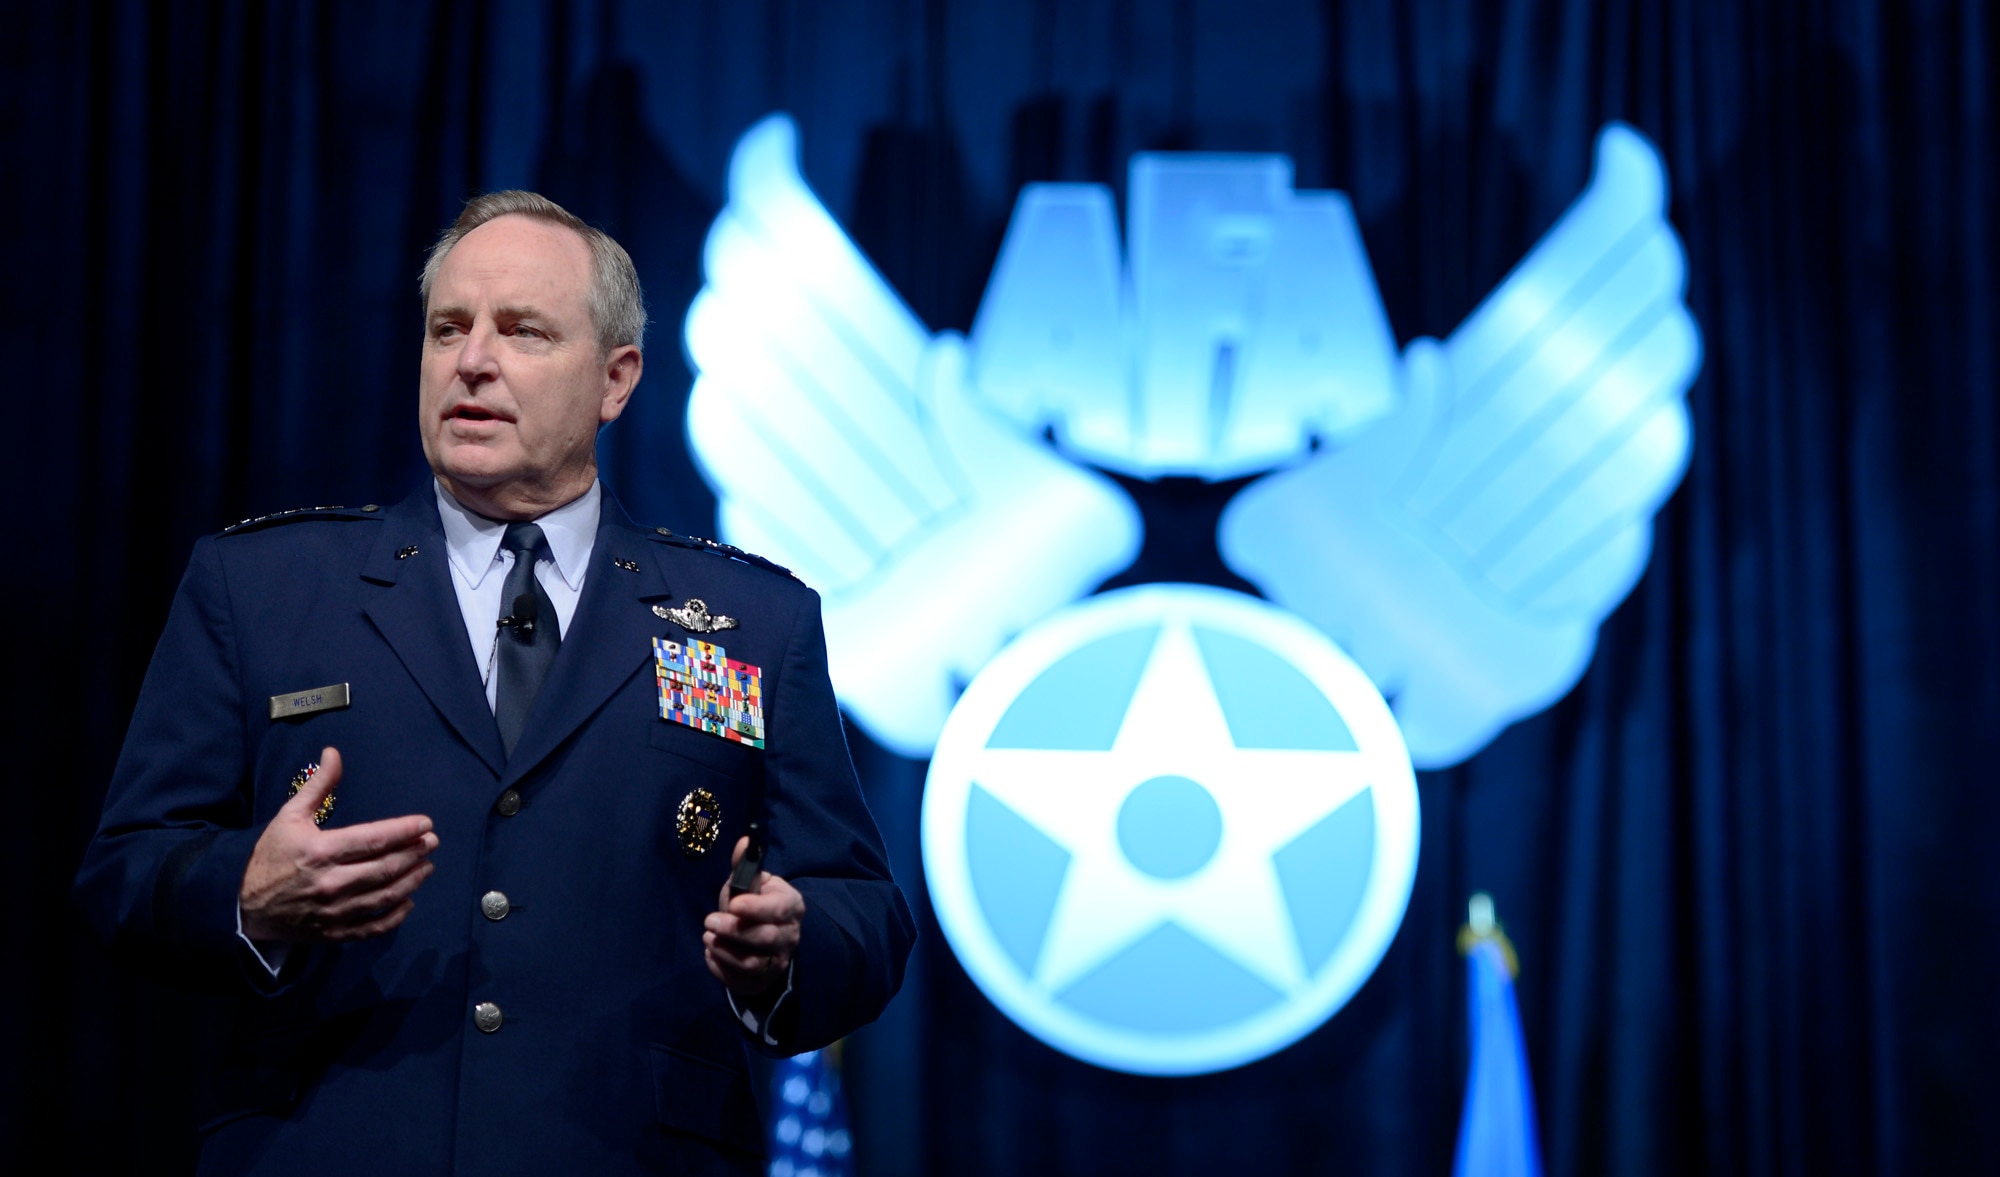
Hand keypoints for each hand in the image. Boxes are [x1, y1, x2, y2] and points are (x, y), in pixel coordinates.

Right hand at [238, 747, 438, 942]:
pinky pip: (373, 928)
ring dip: (412, 880)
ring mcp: (334, 911)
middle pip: (385, 867)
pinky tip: (409, 901)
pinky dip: (395, 917)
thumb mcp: (289, 816)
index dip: (404, 831)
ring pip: (384, 896)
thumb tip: (334, 753)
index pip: (373, 839)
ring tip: (427, 866)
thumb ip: (318, 785)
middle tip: (432, 842)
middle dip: (415, 853)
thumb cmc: (270, 855)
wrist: (243, 905)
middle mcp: (330, 883)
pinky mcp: (333, 933)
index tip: (426, 824)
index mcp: (320, 852)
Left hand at [703, 835, 803, 998]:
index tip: (733, 904)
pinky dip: (722, 968)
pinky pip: (742, 980)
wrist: (768, 940)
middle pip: (766, 937)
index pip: (779, 909)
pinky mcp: (762, 981)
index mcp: (791, 906)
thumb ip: (745, 865)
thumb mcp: (752, 883)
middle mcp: (789, 935)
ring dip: (726, 950)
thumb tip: (745, 840)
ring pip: (754, 962)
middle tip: (709, 921)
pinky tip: (711, 953)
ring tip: (708, 937)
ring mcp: (778, 961)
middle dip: (735, 930)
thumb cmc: (756, 905)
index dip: (756, 908)